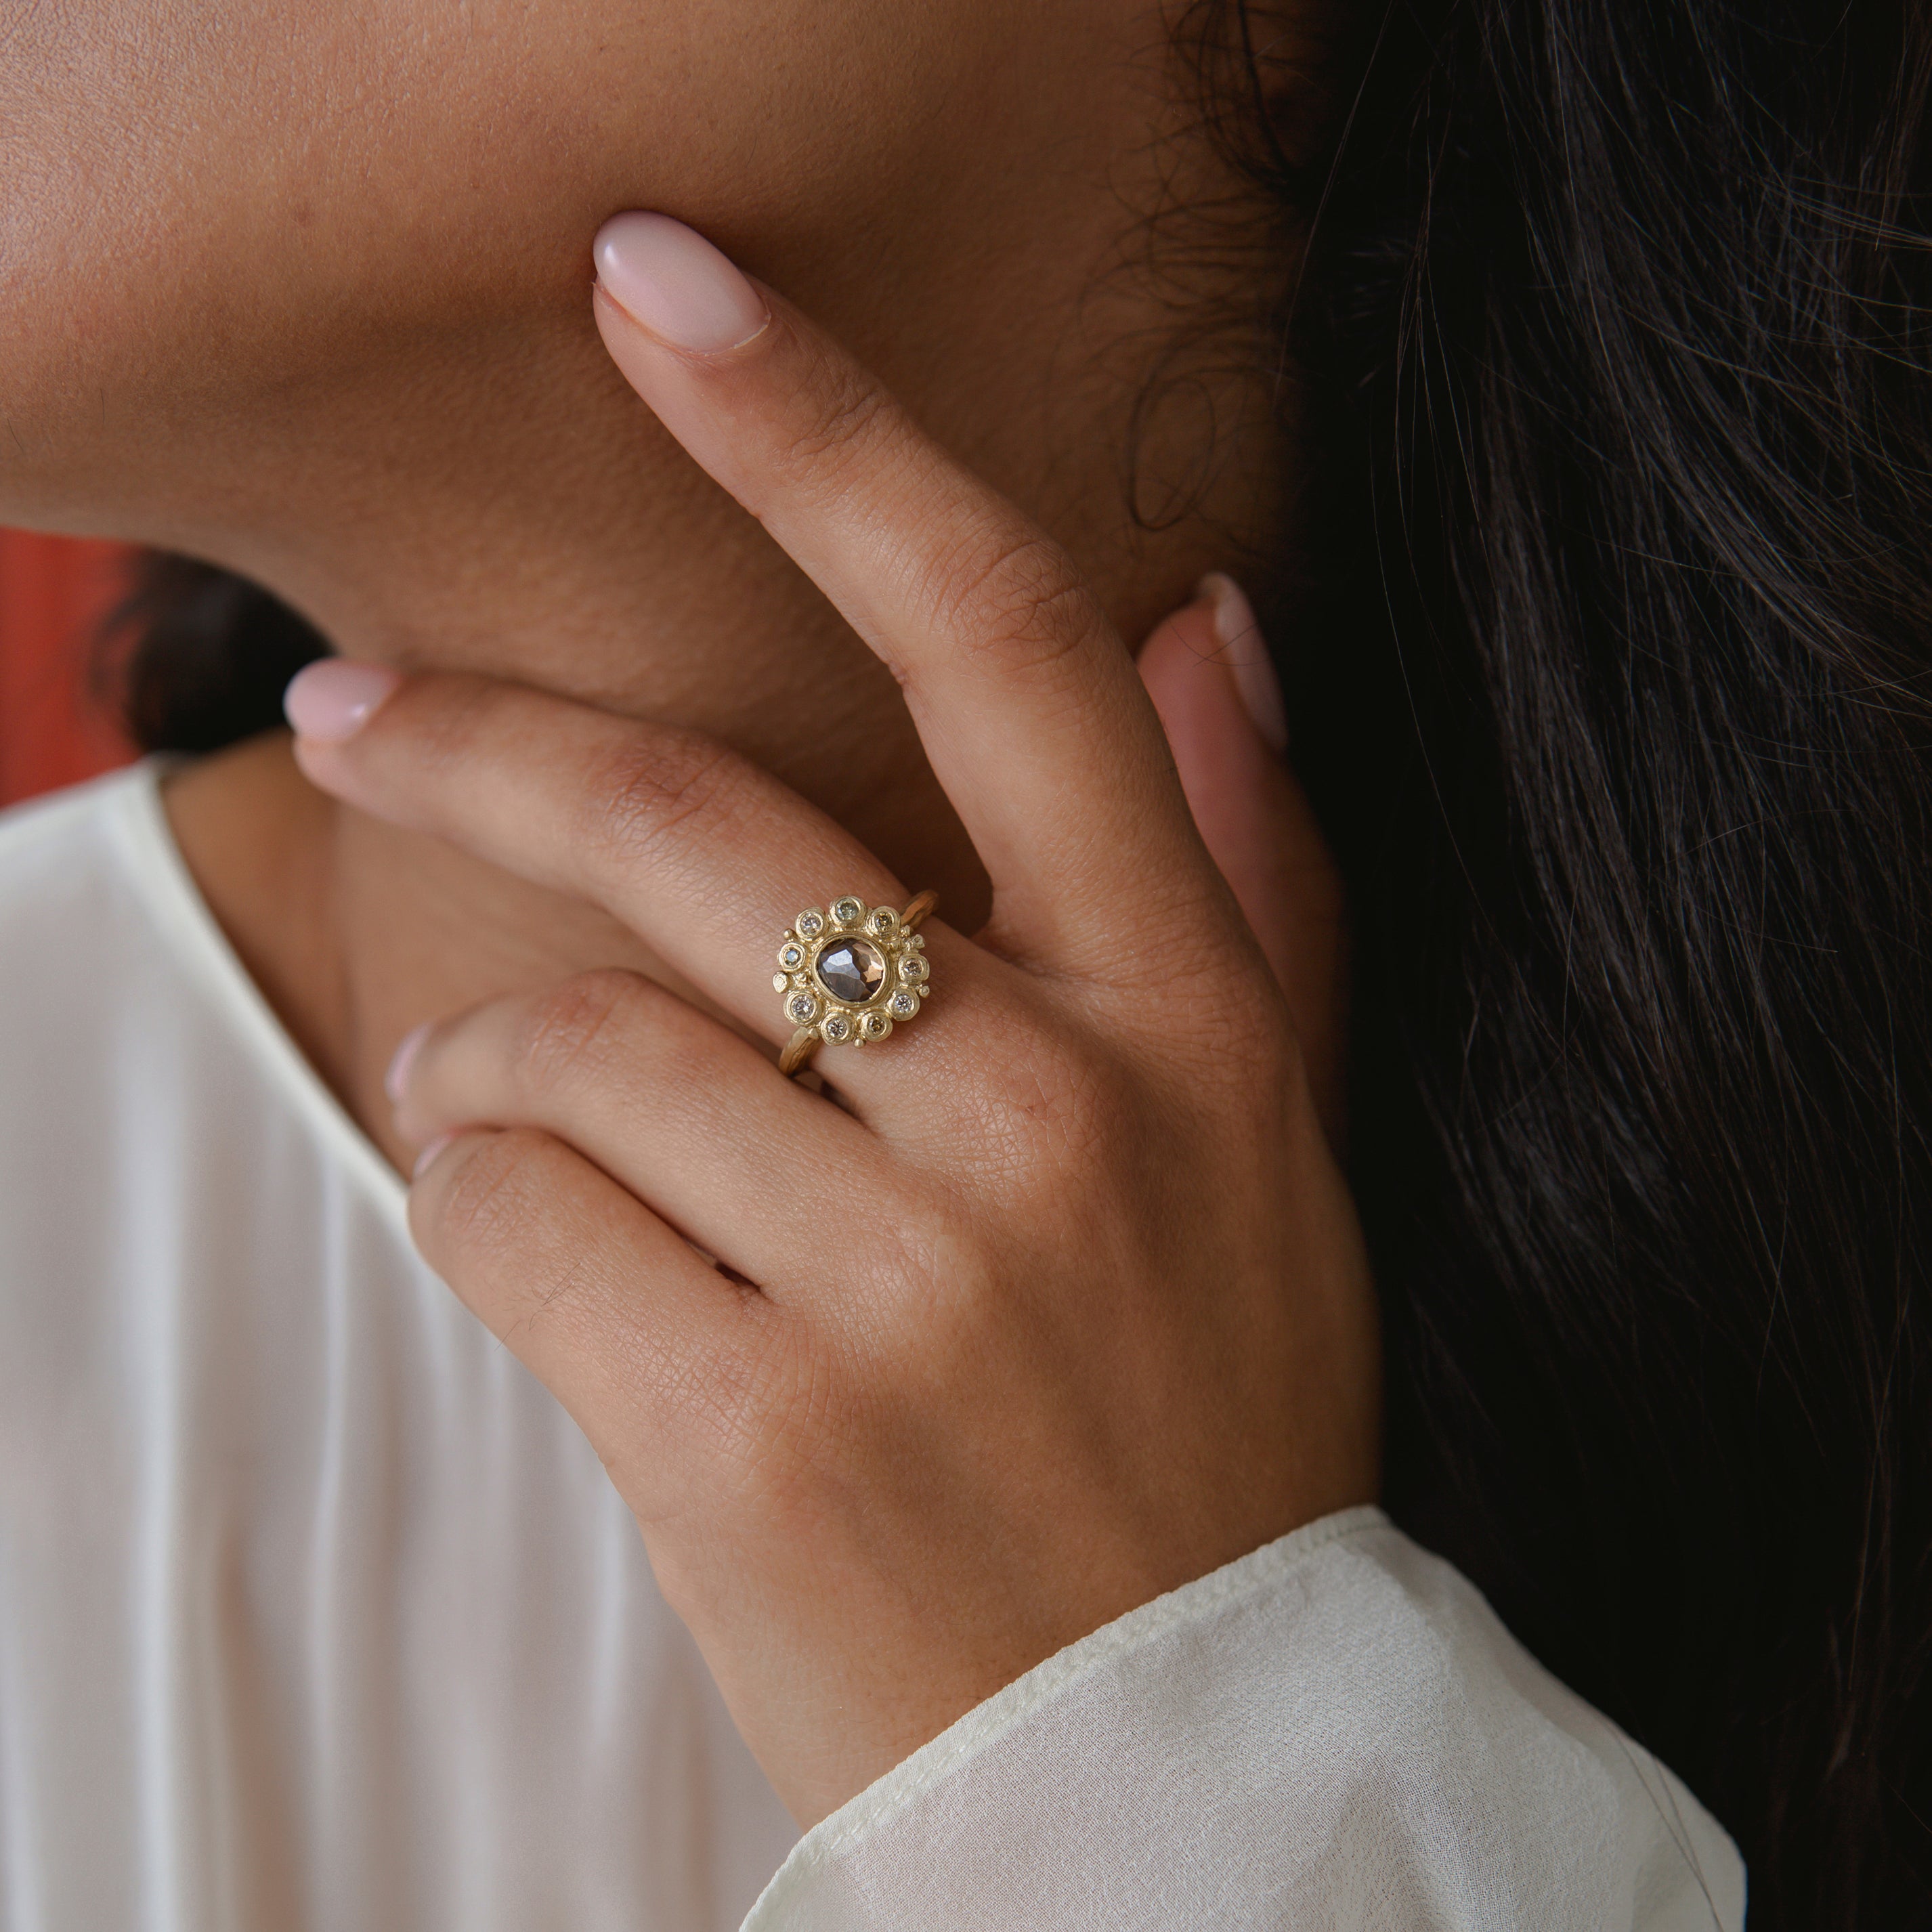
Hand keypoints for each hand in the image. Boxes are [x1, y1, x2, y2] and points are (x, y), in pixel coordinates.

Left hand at [287, 214, 1378, 1827]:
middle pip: (700, 828)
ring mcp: (909, 1285)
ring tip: (523, 1116)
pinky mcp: (750, 1438)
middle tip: (358, 716)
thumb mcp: (1273, 1136)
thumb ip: (1247, 872)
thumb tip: (1206, 621)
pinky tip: (548, 1248)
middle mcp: (1059, 1114)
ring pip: (567, 1045)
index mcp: (1190, 1014)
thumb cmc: (1198, 1411)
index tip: (662, 289)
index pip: (1004, 641)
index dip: (825, 435)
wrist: (1162, 1746)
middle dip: (483, 748)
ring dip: (495, 1063)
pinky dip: (479, 1207)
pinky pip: (510, 1222)